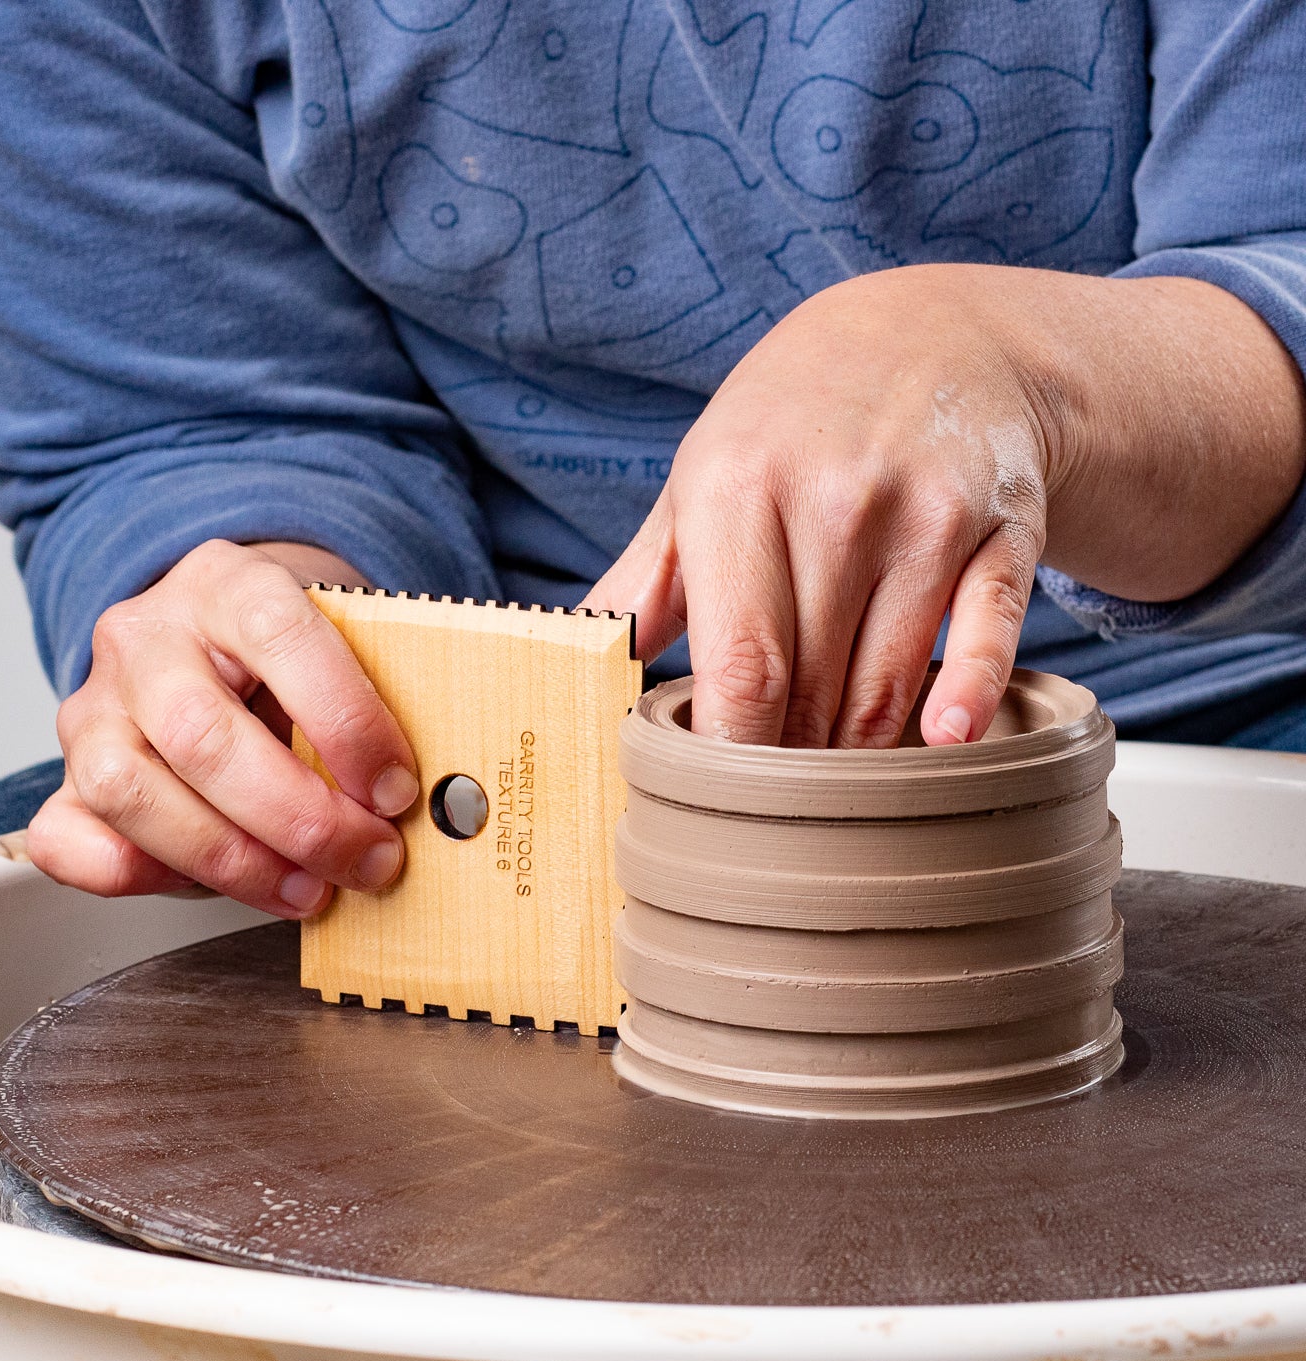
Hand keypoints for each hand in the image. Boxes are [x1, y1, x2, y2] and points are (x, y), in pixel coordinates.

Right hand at [27, 540, 417, 916]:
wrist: (222, 634)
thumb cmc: (295, 656)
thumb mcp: (345, 642)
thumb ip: (383, 699)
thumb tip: (454, 791)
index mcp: (227, 585)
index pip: (279, 634)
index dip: (344, 721)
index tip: (396, 789)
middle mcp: (146, 639)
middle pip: (202, 736)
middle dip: (300, 819)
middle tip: (369, 858)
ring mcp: (95, 707)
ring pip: (131, 792)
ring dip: (233, 861)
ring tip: (309, 890)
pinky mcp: (69, 776)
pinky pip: (69, 838)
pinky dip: (136, 877)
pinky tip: (212, 884)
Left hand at [587, 264, 1305, 747]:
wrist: (935, 334)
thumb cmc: (793, 425)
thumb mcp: (704, 475)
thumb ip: (648, 578)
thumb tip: (578, 662)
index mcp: (736, 490)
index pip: (736, 667)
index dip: (732, 752)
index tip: (721, 799)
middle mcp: (833, 499)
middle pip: (809, 689)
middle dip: (790, 763)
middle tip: (776, 803)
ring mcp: (926, 513)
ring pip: (886, 682)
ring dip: (857, 750)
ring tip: (834, 783)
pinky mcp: (1004, 526)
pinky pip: (989, 628)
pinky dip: (967, 691)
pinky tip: (946, 739)